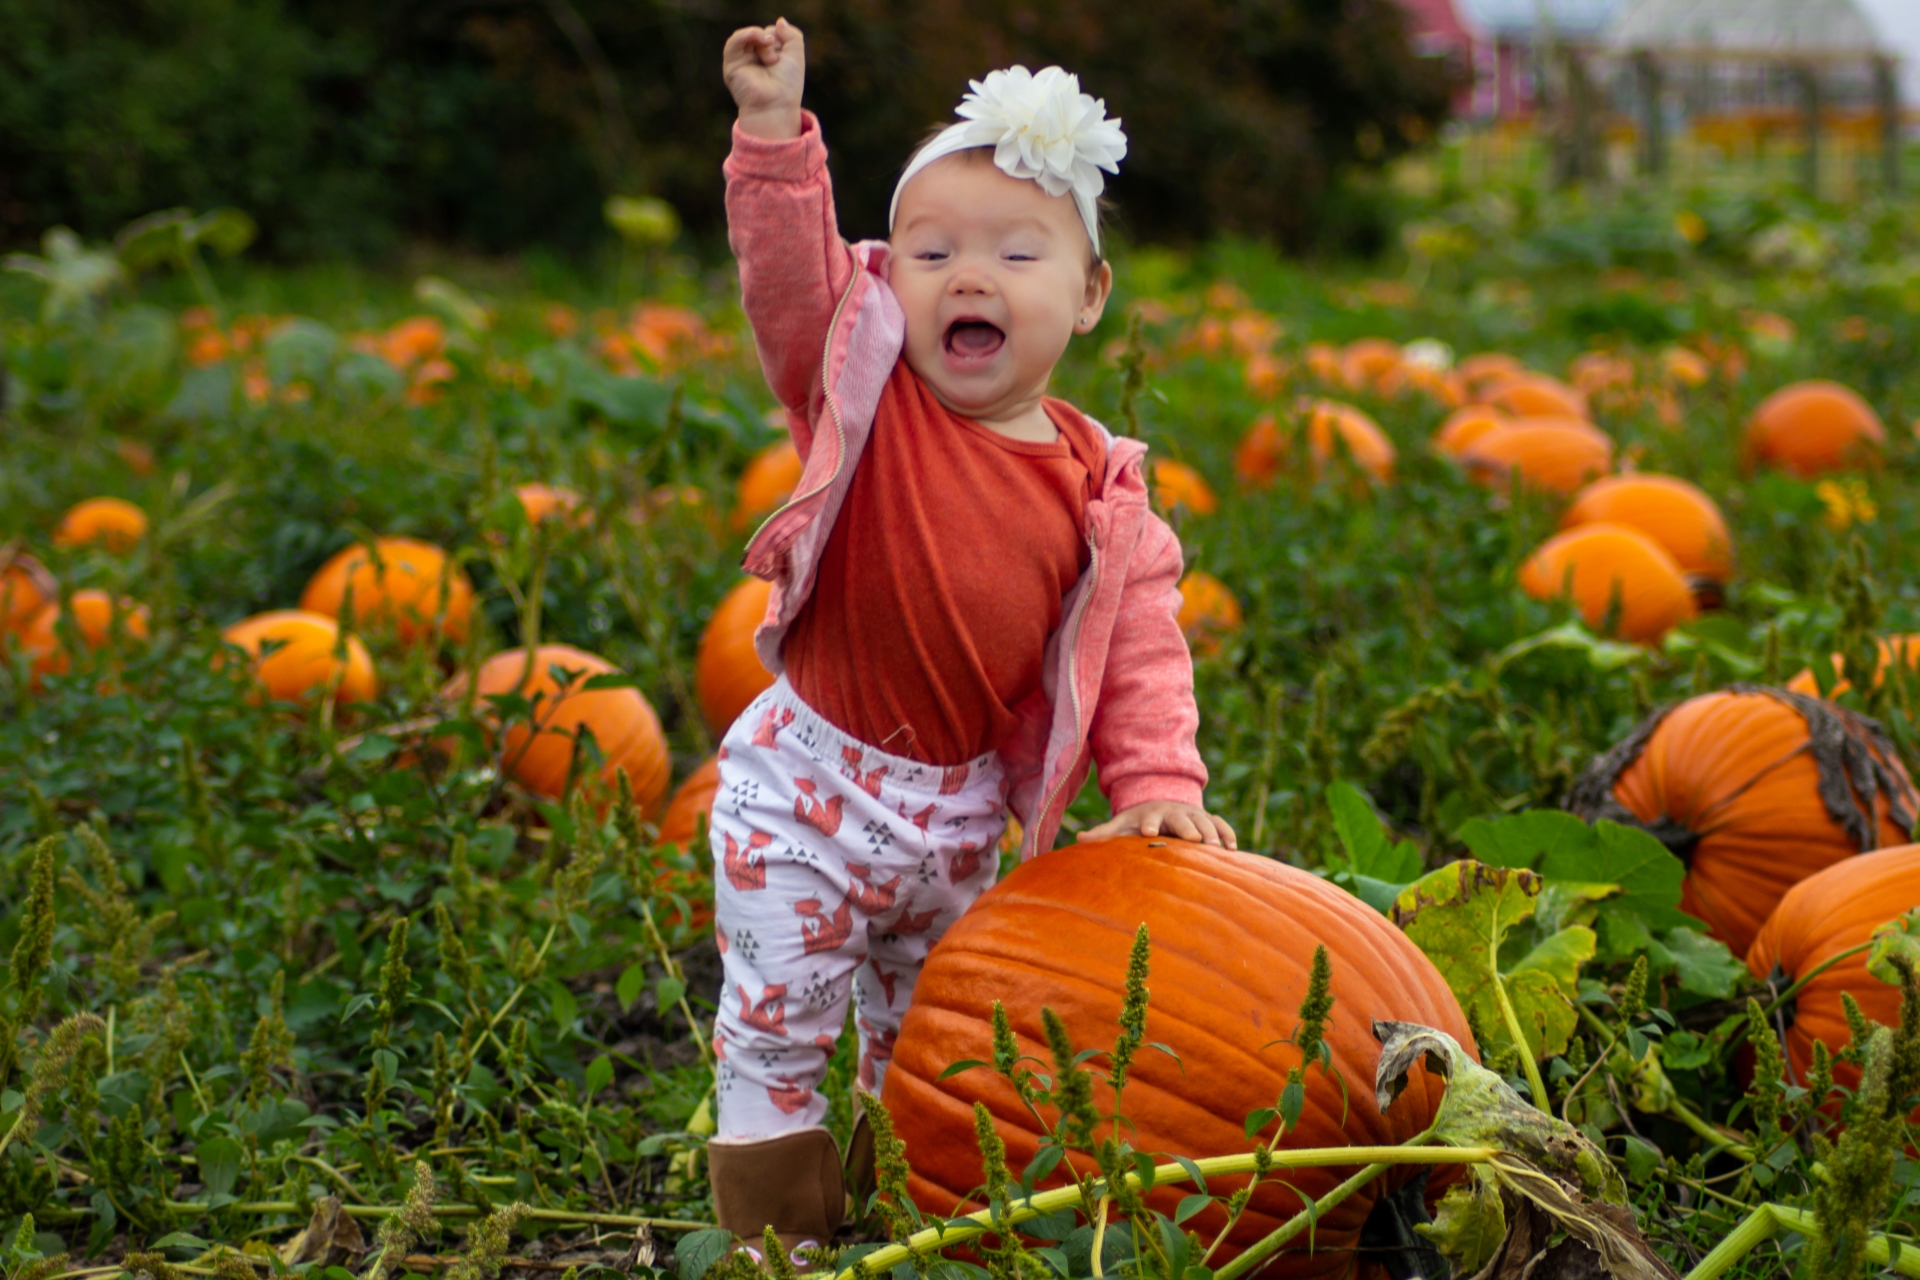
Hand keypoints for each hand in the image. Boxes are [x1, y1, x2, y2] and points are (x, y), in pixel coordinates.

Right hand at [723, 18, 805, 139]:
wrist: (776, 104)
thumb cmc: (787, 84)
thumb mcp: (796, 54)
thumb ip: (791, 34)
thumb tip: (779, 21)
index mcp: (768, 56)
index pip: (771, 33)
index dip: (780, 39)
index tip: (784, 56)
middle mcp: (754, 57)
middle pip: (760, 33)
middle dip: (771, 40)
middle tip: (776, 60)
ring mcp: (742, 60)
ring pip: (748, 35)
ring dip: (761, 38)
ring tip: (770, 52)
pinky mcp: (732, 65)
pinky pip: (734, 42)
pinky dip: (745, 34)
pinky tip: (757, 36)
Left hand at [1080, 802, 1238, 849]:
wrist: (1162, 802)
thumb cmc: (1139, 820)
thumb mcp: (1121, 824)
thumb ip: (1103, 833)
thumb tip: (1079, 837)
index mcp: (1152, 814)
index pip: (1150, 819)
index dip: (1150, 825)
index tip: (1149, 834)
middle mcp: (1175, 812)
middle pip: (1182, 819)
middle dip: (1188, 828)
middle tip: (1193, 840)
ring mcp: (1194, 815)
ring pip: (1205, 821)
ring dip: (1211, 834)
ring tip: (1216, 850)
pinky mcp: (1208, 819)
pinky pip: (1221, 824)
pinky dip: (1228, 834)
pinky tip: (1232, 851)